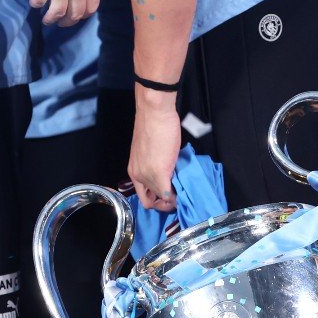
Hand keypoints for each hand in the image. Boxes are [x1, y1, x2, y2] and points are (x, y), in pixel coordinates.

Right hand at [12, 0, 101, 26]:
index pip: (91, 8)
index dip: (82, 15)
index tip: (74, 16)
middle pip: (75, 14)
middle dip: (67, 22)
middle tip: (59, 22)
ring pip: (57, 14)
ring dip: (50, 19)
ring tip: (46, 19)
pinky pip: (39, 3)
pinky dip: (36, 4)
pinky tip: (35, 1)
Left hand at [128, 95, 181, 210]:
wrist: (155, 114)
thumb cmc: (153, 126)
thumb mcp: (150, 151)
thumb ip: (156, 165)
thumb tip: (169, 174)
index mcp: (134, 170)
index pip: (143, 196)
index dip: (157, 200)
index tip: (169, 195)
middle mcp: (138, 175)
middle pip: (150, 201)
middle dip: (164, 204)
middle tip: (176, 197)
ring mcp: (147, 175)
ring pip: (160, 198)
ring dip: (172, 199)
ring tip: (181, 190)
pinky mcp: (159, 172)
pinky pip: (167, 193)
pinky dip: (176, 196)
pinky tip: (183, 189)